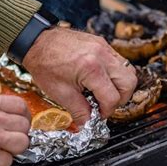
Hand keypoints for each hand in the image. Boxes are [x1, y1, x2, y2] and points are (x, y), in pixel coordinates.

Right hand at [0, 94, 30, 165]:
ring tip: (3, 150)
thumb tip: (0, 111)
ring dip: (14, 149)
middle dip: (20, 133)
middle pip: (25, 125)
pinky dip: (1, 163)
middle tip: (12, 138)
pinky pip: (7, 162)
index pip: (20, 105)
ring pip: (22, 143)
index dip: (24, 115)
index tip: (21, 121)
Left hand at [23, 27, 137, 124]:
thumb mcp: (60, 93)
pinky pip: (119, 60)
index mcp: (91, 69)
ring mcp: (104, 47)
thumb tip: (89, 124)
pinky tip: (99, 79)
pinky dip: (115, 73)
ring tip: (103, 92)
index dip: (106, 111)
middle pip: (129, 83)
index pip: (112, 98)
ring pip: (129, 70)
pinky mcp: (102, 43)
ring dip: (120, 85)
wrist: (36, 41)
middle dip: (120, 98)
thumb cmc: (45, 64)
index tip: (98, 115)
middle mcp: (102, 55)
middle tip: (105, 104)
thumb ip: (79, 111)